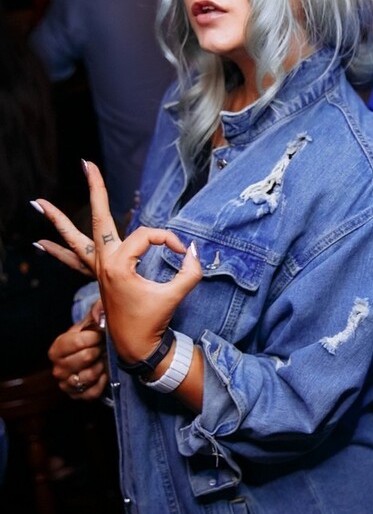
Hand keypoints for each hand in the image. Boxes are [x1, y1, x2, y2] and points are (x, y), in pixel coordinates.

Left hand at [34, 160, 202, 365]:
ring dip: (56, 222)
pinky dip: (58, 251)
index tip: (183, 253)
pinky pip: (73, 261)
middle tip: (87, 164)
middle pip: (97, 220)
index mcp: (119, 266)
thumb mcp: (175, 295)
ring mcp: (98, 272)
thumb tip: (195, 251)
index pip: (148, 236)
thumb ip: (190, 271)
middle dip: (95, 190)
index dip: (169, 240)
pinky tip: (42, 243)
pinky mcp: (99, 279)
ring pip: (74, 241)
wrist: (136, 348)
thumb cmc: (154, 322)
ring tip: (37, 202)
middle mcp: (104, 265)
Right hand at [49, 301, 107, 400]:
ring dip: (99, 368)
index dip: (90, 338)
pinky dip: (101, 383)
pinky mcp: (78, 396)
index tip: (100, 334)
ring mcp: (67, 383)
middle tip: (101, 347)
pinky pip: (91, 392)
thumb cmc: (95, 336)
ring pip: (85, 378)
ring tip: (103, 359)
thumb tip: (99, 317)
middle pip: (80, 360)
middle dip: (95, 352)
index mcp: (58, 348)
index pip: (72, 342)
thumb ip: (98, 311)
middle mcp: (58, 367)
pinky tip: (104, 373)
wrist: (101, 353)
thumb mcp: (95, 319)